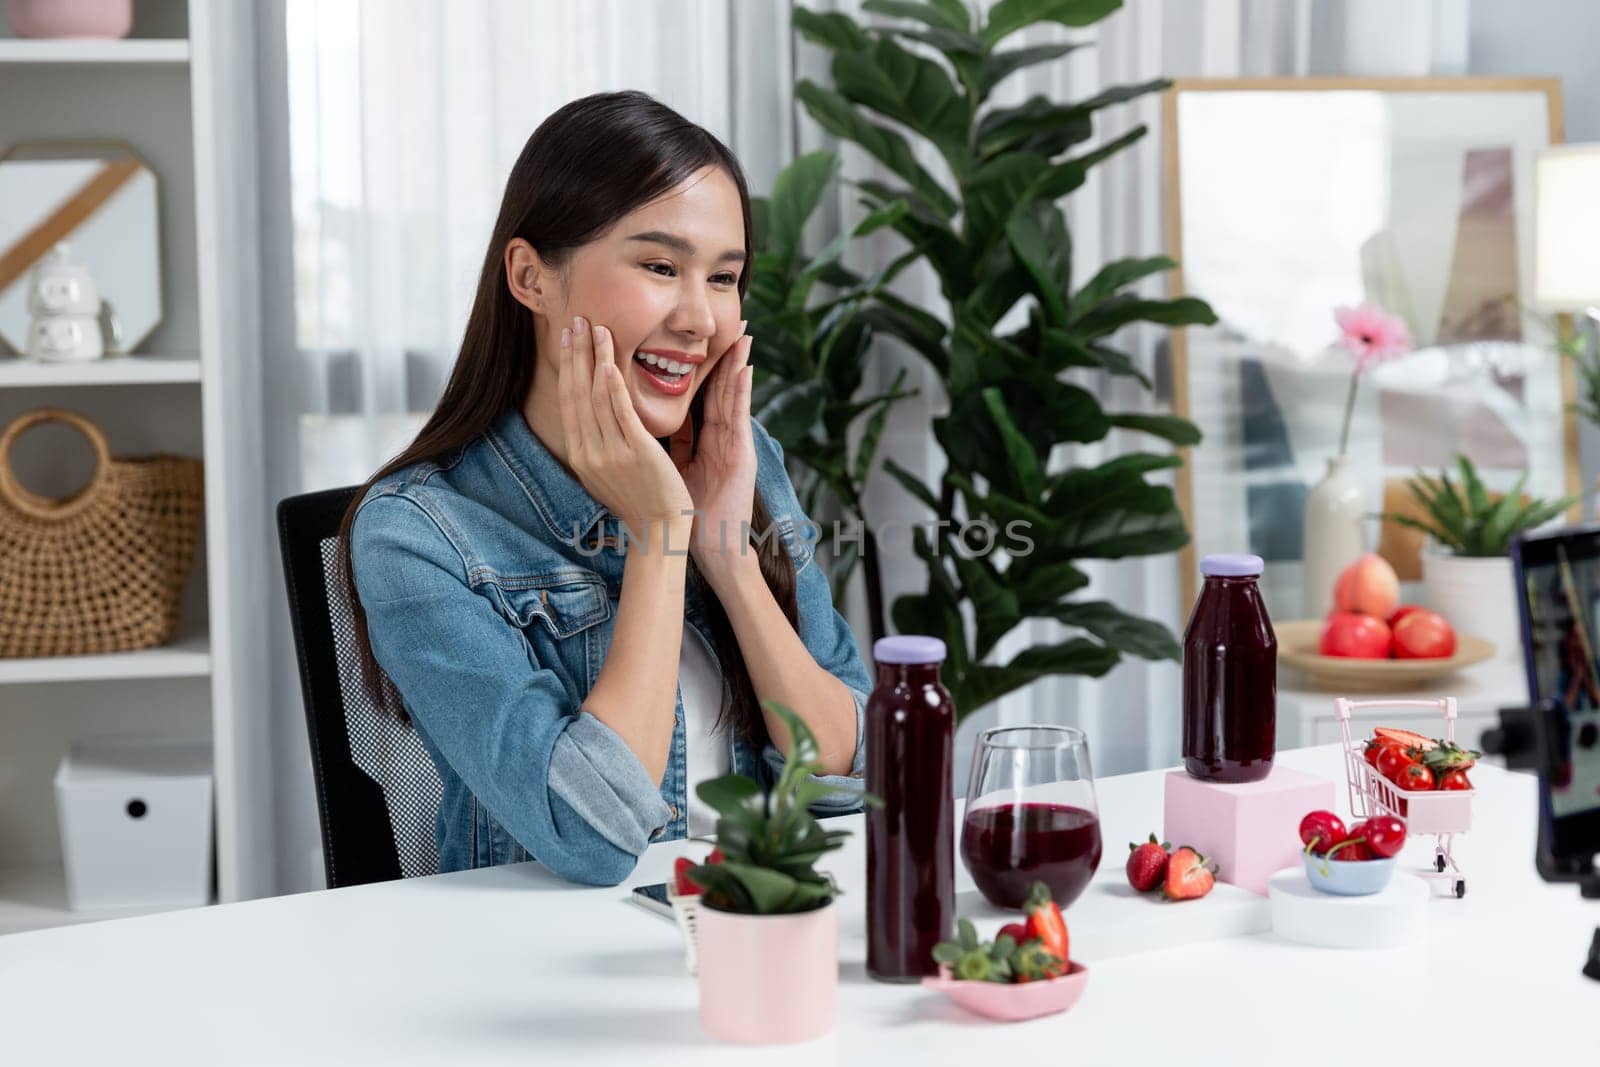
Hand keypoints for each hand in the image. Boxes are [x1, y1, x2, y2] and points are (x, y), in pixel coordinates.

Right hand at [558, 315, 692, 541]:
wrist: (659, 530)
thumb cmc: (639, 500)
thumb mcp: (606, 472)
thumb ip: (598, 443)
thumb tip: (592, 415)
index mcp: (581, 455)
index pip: (569, 400)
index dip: (567, 366)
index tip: (567, 337)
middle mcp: (590, 452)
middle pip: (577, 392)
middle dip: (575, 353)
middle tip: (576, 319)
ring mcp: (611, 452)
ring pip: (597, 396)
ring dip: (594, 358)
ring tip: (595, 327)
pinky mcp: (637, 452)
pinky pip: (620, 413)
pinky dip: (612, 386)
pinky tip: (608, 361)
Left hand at [674, 325, 754, 586]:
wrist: (711, 543)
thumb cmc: (691, 510)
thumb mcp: (677, 468)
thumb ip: (672, 444)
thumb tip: (648, 424)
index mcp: (705, 437)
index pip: (701, 392)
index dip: (700, 364)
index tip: (698, 337)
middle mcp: (722, 435)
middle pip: (720, 386)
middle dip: (725, 354)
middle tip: (734, 322)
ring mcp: (734, 442)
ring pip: (734, 394)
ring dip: (739, 362)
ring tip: (744, 334)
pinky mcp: (742, 453)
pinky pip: (739, 415)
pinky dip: (741, 390)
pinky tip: (743, 367)